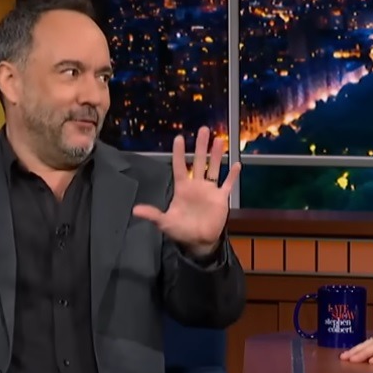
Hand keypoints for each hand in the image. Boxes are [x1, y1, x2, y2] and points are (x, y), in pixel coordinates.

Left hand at [133, 126, 238, 256]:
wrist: (199, 241)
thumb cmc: (181, 230)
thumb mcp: (165, 222)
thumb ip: (153, 214)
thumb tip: (136, 210)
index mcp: (182, 188)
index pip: (180, 167)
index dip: (180, 153)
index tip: (179, 138)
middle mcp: (196, 185)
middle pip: (199, 161)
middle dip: (201, 146)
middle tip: (203, 130)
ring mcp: (210, 191)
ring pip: (213, 168)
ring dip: (217, 155)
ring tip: (219, 140)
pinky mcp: (221, 199)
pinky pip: (227, 184)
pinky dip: (232, 176)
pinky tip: (237, 164)